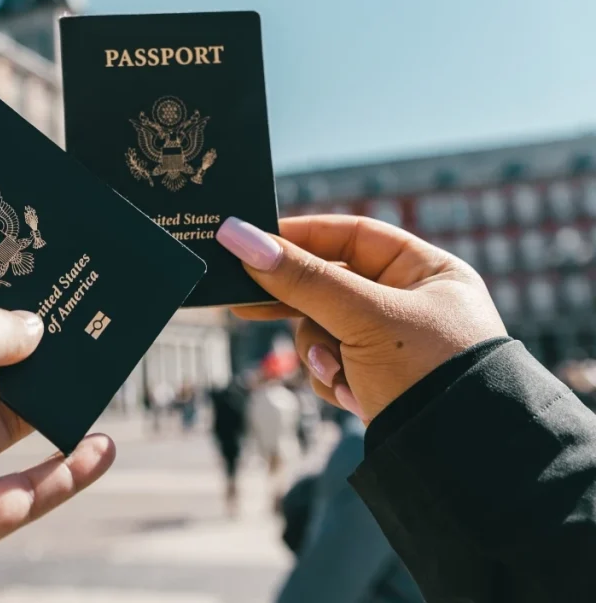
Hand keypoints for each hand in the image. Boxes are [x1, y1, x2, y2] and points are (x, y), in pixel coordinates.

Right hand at [217, 215, 506, 420]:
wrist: (459, 462)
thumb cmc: (428, 372)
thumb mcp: (363, 317)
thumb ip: (301, 278)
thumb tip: (239, 236)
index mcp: (426, 271)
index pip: (352, 236)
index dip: (302, 237)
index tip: (252, 242)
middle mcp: (411, 302)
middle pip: (330, 285)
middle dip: (299, 305)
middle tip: (243, 303)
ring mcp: (392, 344)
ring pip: (322, 329)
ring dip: (319, 352)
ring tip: (338, 373)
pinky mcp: (377, 380)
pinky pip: (331, 364)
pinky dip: (333, 378)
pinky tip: (353, 396)